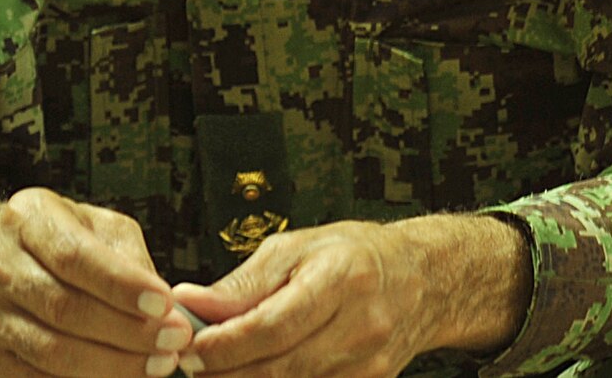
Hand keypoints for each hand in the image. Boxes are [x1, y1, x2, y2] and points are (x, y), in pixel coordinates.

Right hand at [0, 188, 199, 377]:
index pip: (74, 256)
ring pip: (51, 350)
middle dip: (127, 331)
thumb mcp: (103, 227)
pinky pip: (37, 377)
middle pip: (64, 308)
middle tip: (173, 340)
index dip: (121, 285)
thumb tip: (166, 308)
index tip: (164, 304)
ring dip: (112, 364)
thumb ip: (131, 259)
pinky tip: (121, 376)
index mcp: (28, 218)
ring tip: (157, 364)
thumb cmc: (68, 237)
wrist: (9, 258)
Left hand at [173, 214, 527, 377]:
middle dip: (225, 373)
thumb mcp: (298, 247)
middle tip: (189, 365)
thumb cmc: (355, 255)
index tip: (189, 349)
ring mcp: (369, 364)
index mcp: (342, 278)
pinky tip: (251, 376)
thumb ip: (243, 282)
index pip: (274, 325)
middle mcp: (361, 325)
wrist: (423, 279)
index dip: (226, 345)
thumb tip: (188, 302)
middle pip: (280, 368)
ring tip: (217, 370)